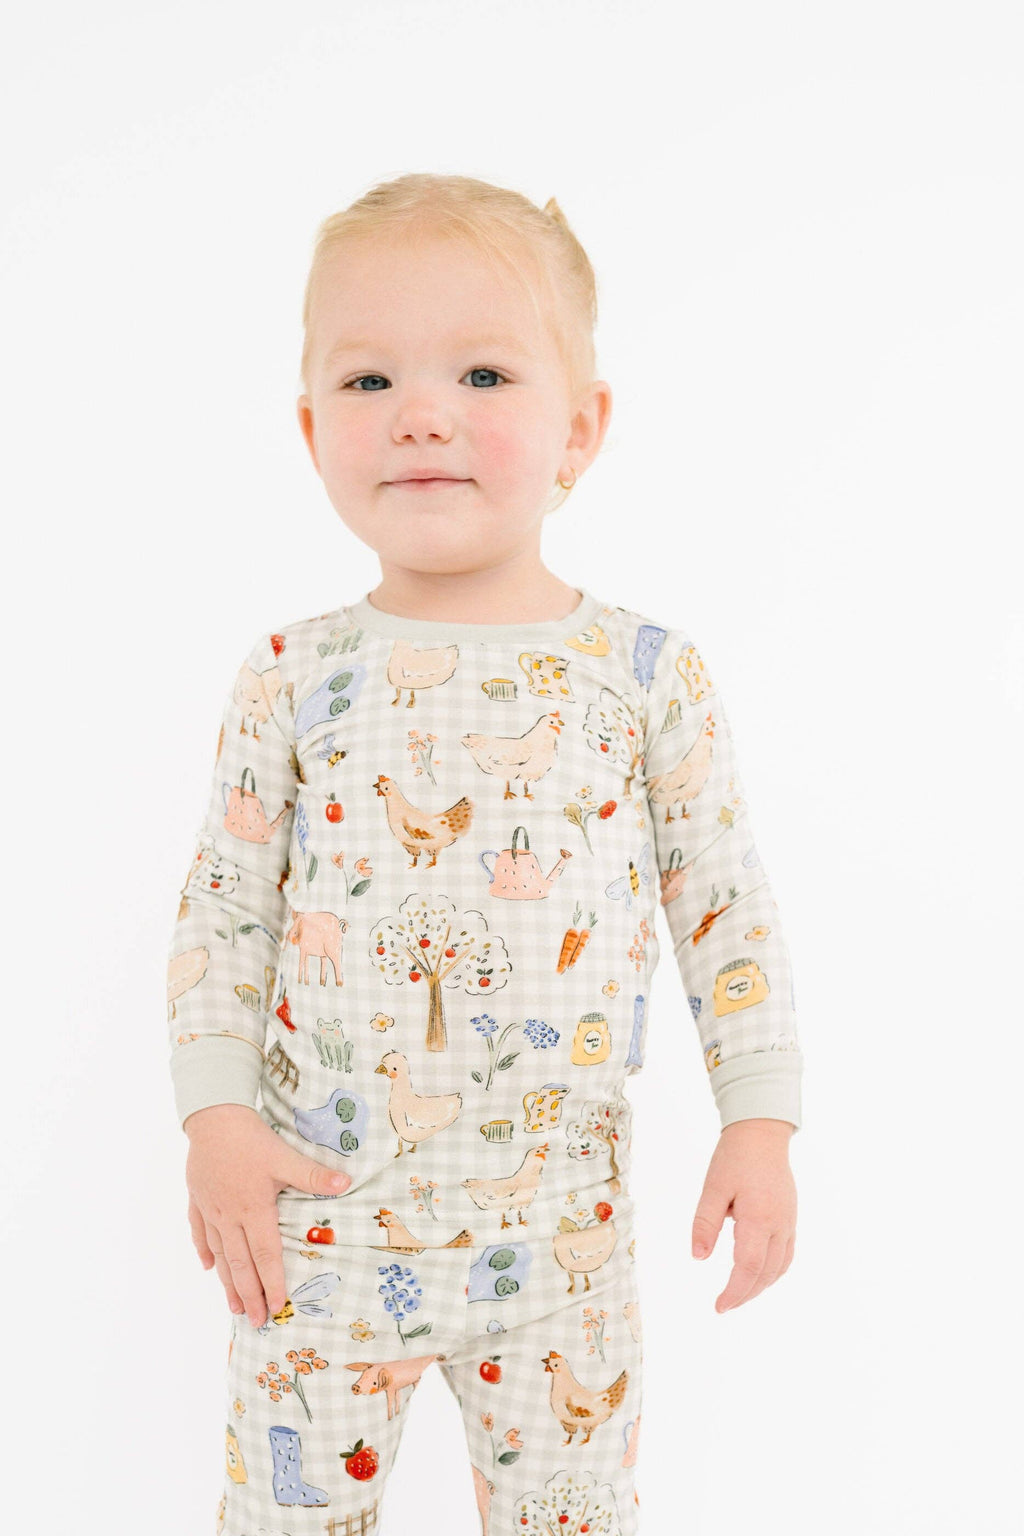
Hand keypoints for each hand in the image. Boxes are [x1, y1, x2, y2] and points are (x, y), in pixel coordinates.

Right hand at [183, 1104, 351, 1326]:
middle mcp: (230, 1217)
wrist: (212, 1118)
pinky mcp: (198, 1198)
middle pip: (241, 1264)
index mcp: (254, 1210)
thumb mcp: (285, 1156)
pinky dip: (204, 1250)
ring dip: (227, 1282)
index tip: (278, 1307)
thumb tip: (346, 1185)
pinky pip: (199, 1231)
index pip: (266, 1255)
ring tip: (234, 1307)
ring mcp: (211, 1210)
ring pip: (220, 1254)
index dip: (273, 1282)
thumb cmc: (250, 1139)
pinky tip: (208, 1266)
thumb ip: (313, 1176)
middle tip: (256, 1321)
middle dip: (250, 1295)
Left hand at [691, 1117, 796, 1312]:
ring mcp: (789, 1222)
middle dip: (745, 1294)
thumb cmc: (734, 1158)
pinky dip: (773, 1272)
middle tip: (723, 1306)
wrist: (762, 1134)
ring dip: (760, 1286)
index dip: (734, 1291)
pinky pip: (787, 1255)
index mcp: (759, 1217)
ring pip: (779, 1267)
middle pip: (765, 1273)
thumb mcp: (712, 1188)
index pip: (748, 1267)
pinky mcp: (791, 1218)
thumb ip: (705, 1224)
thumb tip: (698, 1257)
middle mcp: (779, 1224)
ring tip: (737, 1295)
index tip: (719, 1306)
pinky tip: (758, 1276)